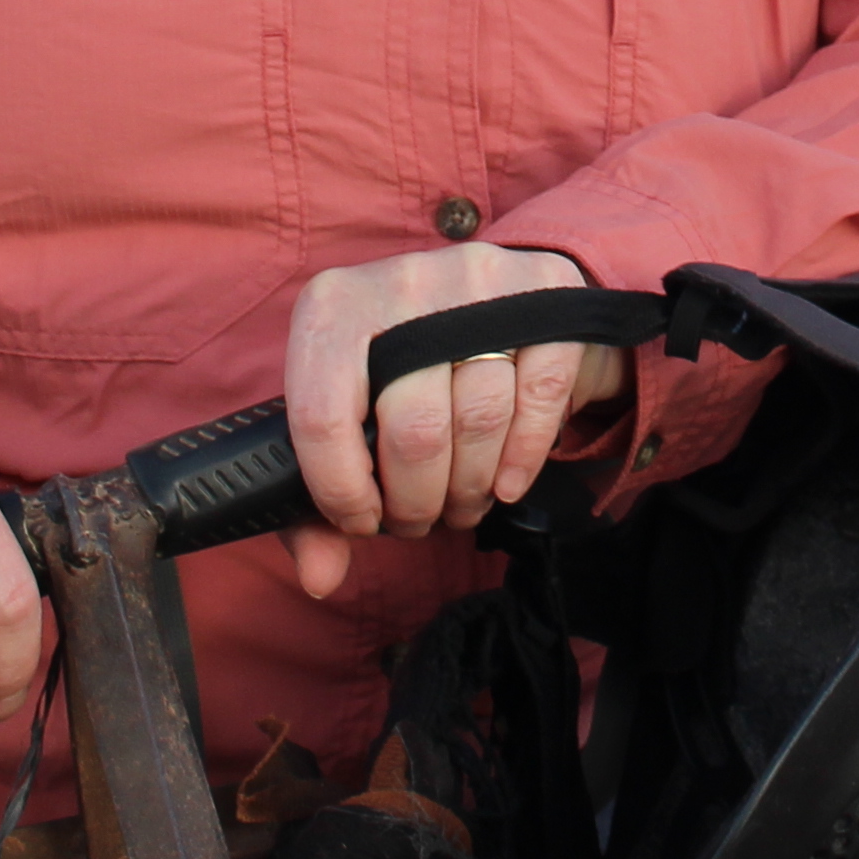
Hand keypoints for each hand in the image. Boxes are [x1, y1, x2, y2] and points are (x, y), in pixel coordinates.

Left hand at [277, 243, 635, 600]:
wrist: (486, 294)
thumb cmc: (397, 368)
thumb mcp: (341, 413)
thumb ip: (312, 503)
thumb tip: (318, 578)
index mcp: (332, 306)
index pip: (321, 416)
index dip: (340, 491)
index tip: (361, 520)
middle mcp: (403, 280)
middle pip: (415, 427)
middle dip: (418, 500)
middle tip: (419, 520)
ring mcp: (479, 280)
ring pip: (481, 417)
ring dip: (471, 488)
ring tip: (460, 503)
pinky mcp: (546, 291)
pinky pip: (540, 397)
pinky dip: (524, 458)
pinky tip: (506, 483)